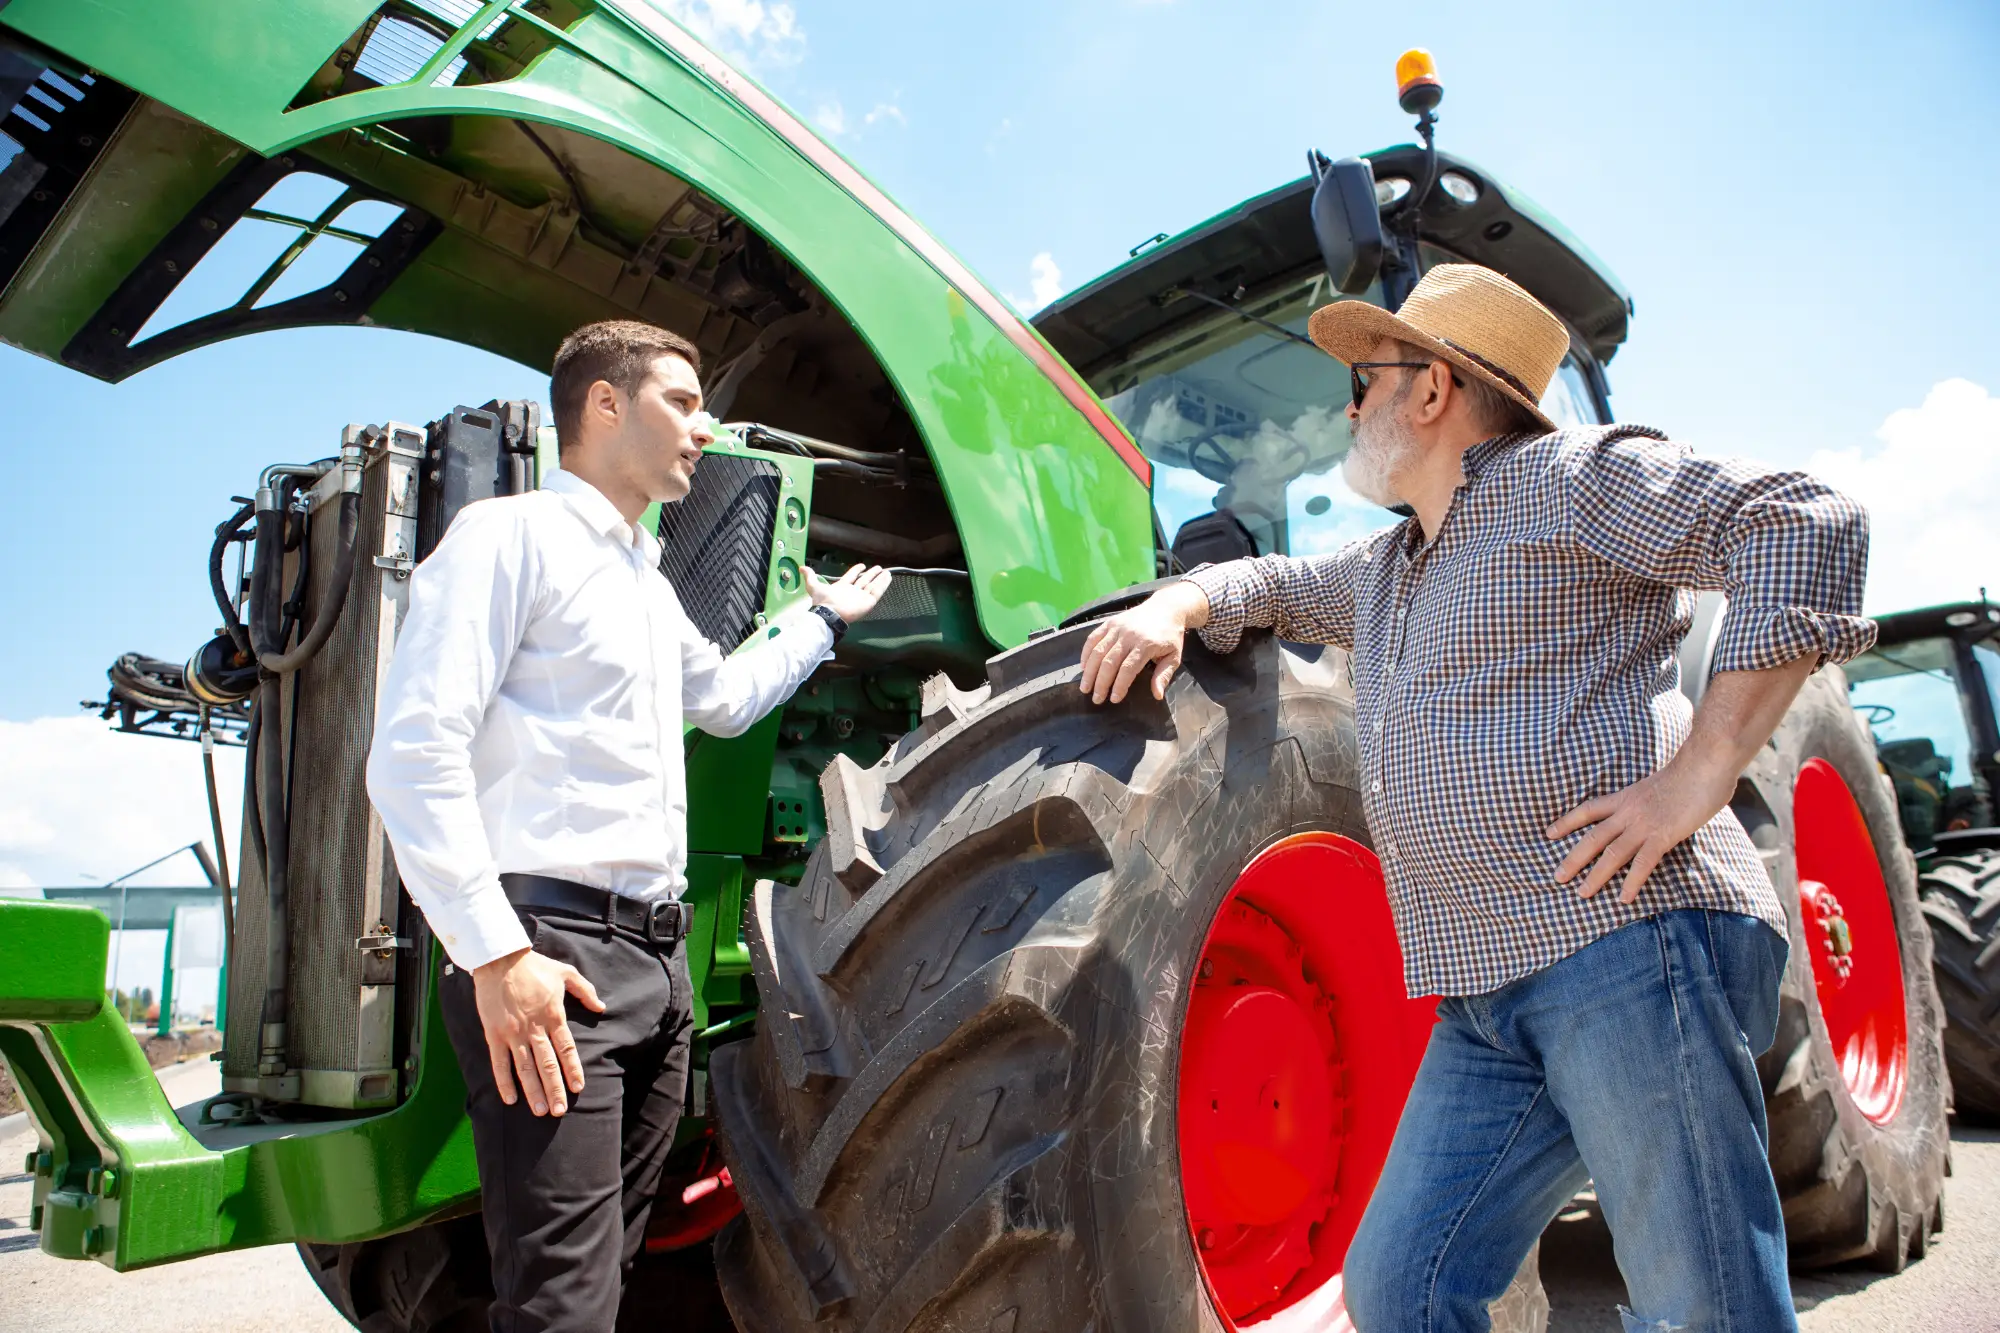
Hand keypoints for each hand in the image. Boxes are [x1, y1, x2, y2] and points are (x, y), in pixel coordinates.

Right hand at [471, 947, 604, 1116]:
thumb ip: (585, 990)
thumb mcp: (565, 973)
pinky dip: (504, 1082)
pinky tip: (510, 1099)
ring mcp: (512, 1033)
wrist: (499, 959)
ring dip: (533, 1091)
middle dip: (554, 1089)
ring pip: (525, 1068)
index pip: (566, 1049)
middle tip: (559, 1111)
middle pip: (547, 1065)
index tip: (578, 1088)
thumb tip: (601, 1007)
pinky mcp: (493, 1035)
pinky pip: (499, 1063)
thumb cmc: (534, 966)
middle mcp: (534, 1028)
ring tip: (540, 1111)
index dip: (573, 1070)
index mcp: (553, 1015)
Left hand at [806, 564, 890, 622]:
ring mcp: (862, 597)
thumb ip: (810, 577)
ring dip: (879, 579)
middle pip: (864, 581)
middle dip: (871, 574)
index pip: (851, 577)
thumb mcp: (814, 586)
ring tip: (886, 572)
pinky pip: (877, 591)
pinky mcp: (868, 602)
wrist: (830, 614)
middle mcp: (853, 592)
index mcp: (842, 588)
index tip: (862, 565)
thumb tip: (801, 567)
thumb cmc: (823, 601)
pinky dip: (883, 584)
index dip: (856, 571)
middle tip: (878, 567)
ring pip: (872, 586)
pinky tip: (888, 577)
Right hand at [1078, 583, 1209, 704]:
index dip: (1119, 685)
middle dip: (1101, 683)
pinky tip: (1083, 667)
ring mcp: (1117, 627)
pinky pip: (1093, 638)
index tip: (1114, 699)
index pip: (1128, 669)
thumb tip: (1157, 695)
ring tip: (1085, 687)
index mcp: (1146, 644)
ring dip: (1089, 672)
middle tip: (1096, 699)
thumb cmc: (1170, 636)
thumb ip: (1163, 675)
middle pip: (1109, 662)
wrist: (1166, 608)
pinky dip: (1085, 653)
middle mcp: (1128, 635)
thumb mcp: (1173, 656)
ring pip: (1098, 651)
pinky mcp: (1109, 622)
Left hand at [1546, 756, 1736, 903]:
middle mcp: (1628, 811)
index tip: (1549, 834)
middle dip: (1573, 858)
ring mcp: (1644, 824)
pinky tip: (1623, 898)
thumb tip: (1657, 808)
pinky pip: (1643, 863)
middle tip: (1556, 877)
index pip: (1588, 809)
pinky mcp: (1663, 835)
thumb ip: (1651, 799)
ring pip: (1612, 854)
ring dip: (1595, 876)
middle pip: (1592, 837)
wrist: (1705, 763)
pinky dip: (1632, 882)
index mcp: (1626, 796)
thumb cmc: (1690, 773)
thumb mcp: (1659, 784)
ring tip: (1581, 893)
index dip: (1567, 822)